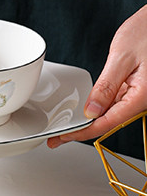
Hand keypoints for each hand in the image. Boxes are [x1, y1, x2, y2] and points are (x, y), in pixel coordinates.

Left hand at [47, 4, 146, 147]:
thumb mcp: (122, 56)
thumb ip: (106, 86)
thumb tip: (91, 110)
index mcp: (142, 95)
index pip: (108, 122)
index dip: (83, 132)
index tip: (64, 136)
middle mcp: (142, 99)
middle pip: (108, 123)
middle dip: (82, 132)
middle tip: (58, 138)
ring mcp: (139, 95)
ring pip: (111, 115)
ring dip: (89, 122)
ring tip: (67, 128)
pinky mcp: (135, 89)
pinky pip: (116, 104)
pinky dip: (99, 109)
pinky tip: (85, 113)